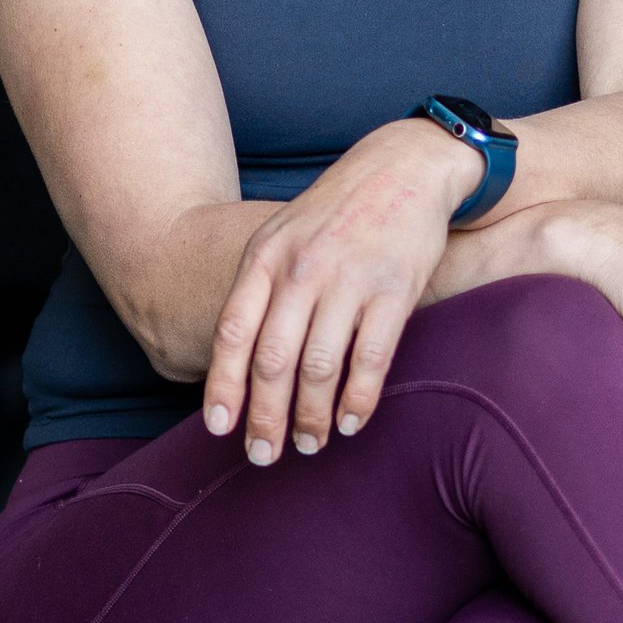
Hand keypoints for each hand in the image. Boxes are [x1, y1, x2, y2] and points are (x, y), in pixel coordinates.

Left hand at [203, 121, 477, 460]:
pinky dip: (358, 400)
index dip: (223, 385)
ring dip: (312, 416)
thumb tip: (238, 362)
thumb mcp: (283, 235)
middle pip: (273, 360)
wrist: (403, 167)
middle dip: (265, 417)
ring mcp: (350, 279)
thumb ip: (260, 288)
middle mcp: (303, 268)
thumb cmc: (336, 213)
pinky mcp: (395, 290)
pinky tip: (351, 422)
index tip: (219, 428)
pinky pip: (371, 359)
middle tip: (264, 455)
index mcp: (266, 256)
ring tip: (310, 444)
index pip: (233, 331)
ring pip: (320, 367)